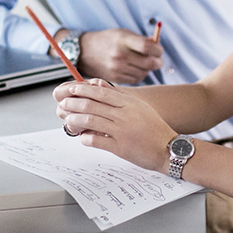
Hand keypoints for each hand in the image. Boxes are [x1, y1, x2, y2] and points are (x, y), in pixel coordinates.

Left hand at [54, 81, 174, 171]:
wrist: (168, 148)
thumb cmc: (154, 127)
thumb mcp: (139, 106)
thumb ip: (120, 96)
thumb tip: (99, 84)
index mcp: (129, 104)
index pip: (101, 93)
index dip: (84, 90)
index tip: (72, 89)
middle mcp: (124, 115)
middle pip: (92, 106)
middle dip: (74, 104)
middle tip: (64, 104)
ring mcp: (121, 132)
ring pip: (91, 122)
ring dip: (76, 120)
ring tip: (68, 120)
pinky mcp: (120, 148)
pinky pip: (97, 141)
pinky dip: (86, 138)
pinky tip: (82, 137)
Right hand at [78, 28, 162, 83]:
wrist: (85, 52)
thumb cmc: (108, 40)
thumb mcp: (123, 33)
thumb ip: (141, 40)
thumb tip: (158, 47)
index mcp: (122, 39)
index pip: (147, 47)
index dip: (157, 50)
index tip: (159, 50)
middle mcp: (119, 55)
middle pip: (149, 63)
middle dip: (157, 62)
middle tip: (158, 60)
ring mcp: (116, 68)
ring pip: (144, 73)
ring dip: (148, 69)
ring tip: (143, 63)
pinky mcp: (115, 78)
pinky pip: (136, 79)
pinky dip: (139, 75)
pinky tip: (135, 69)